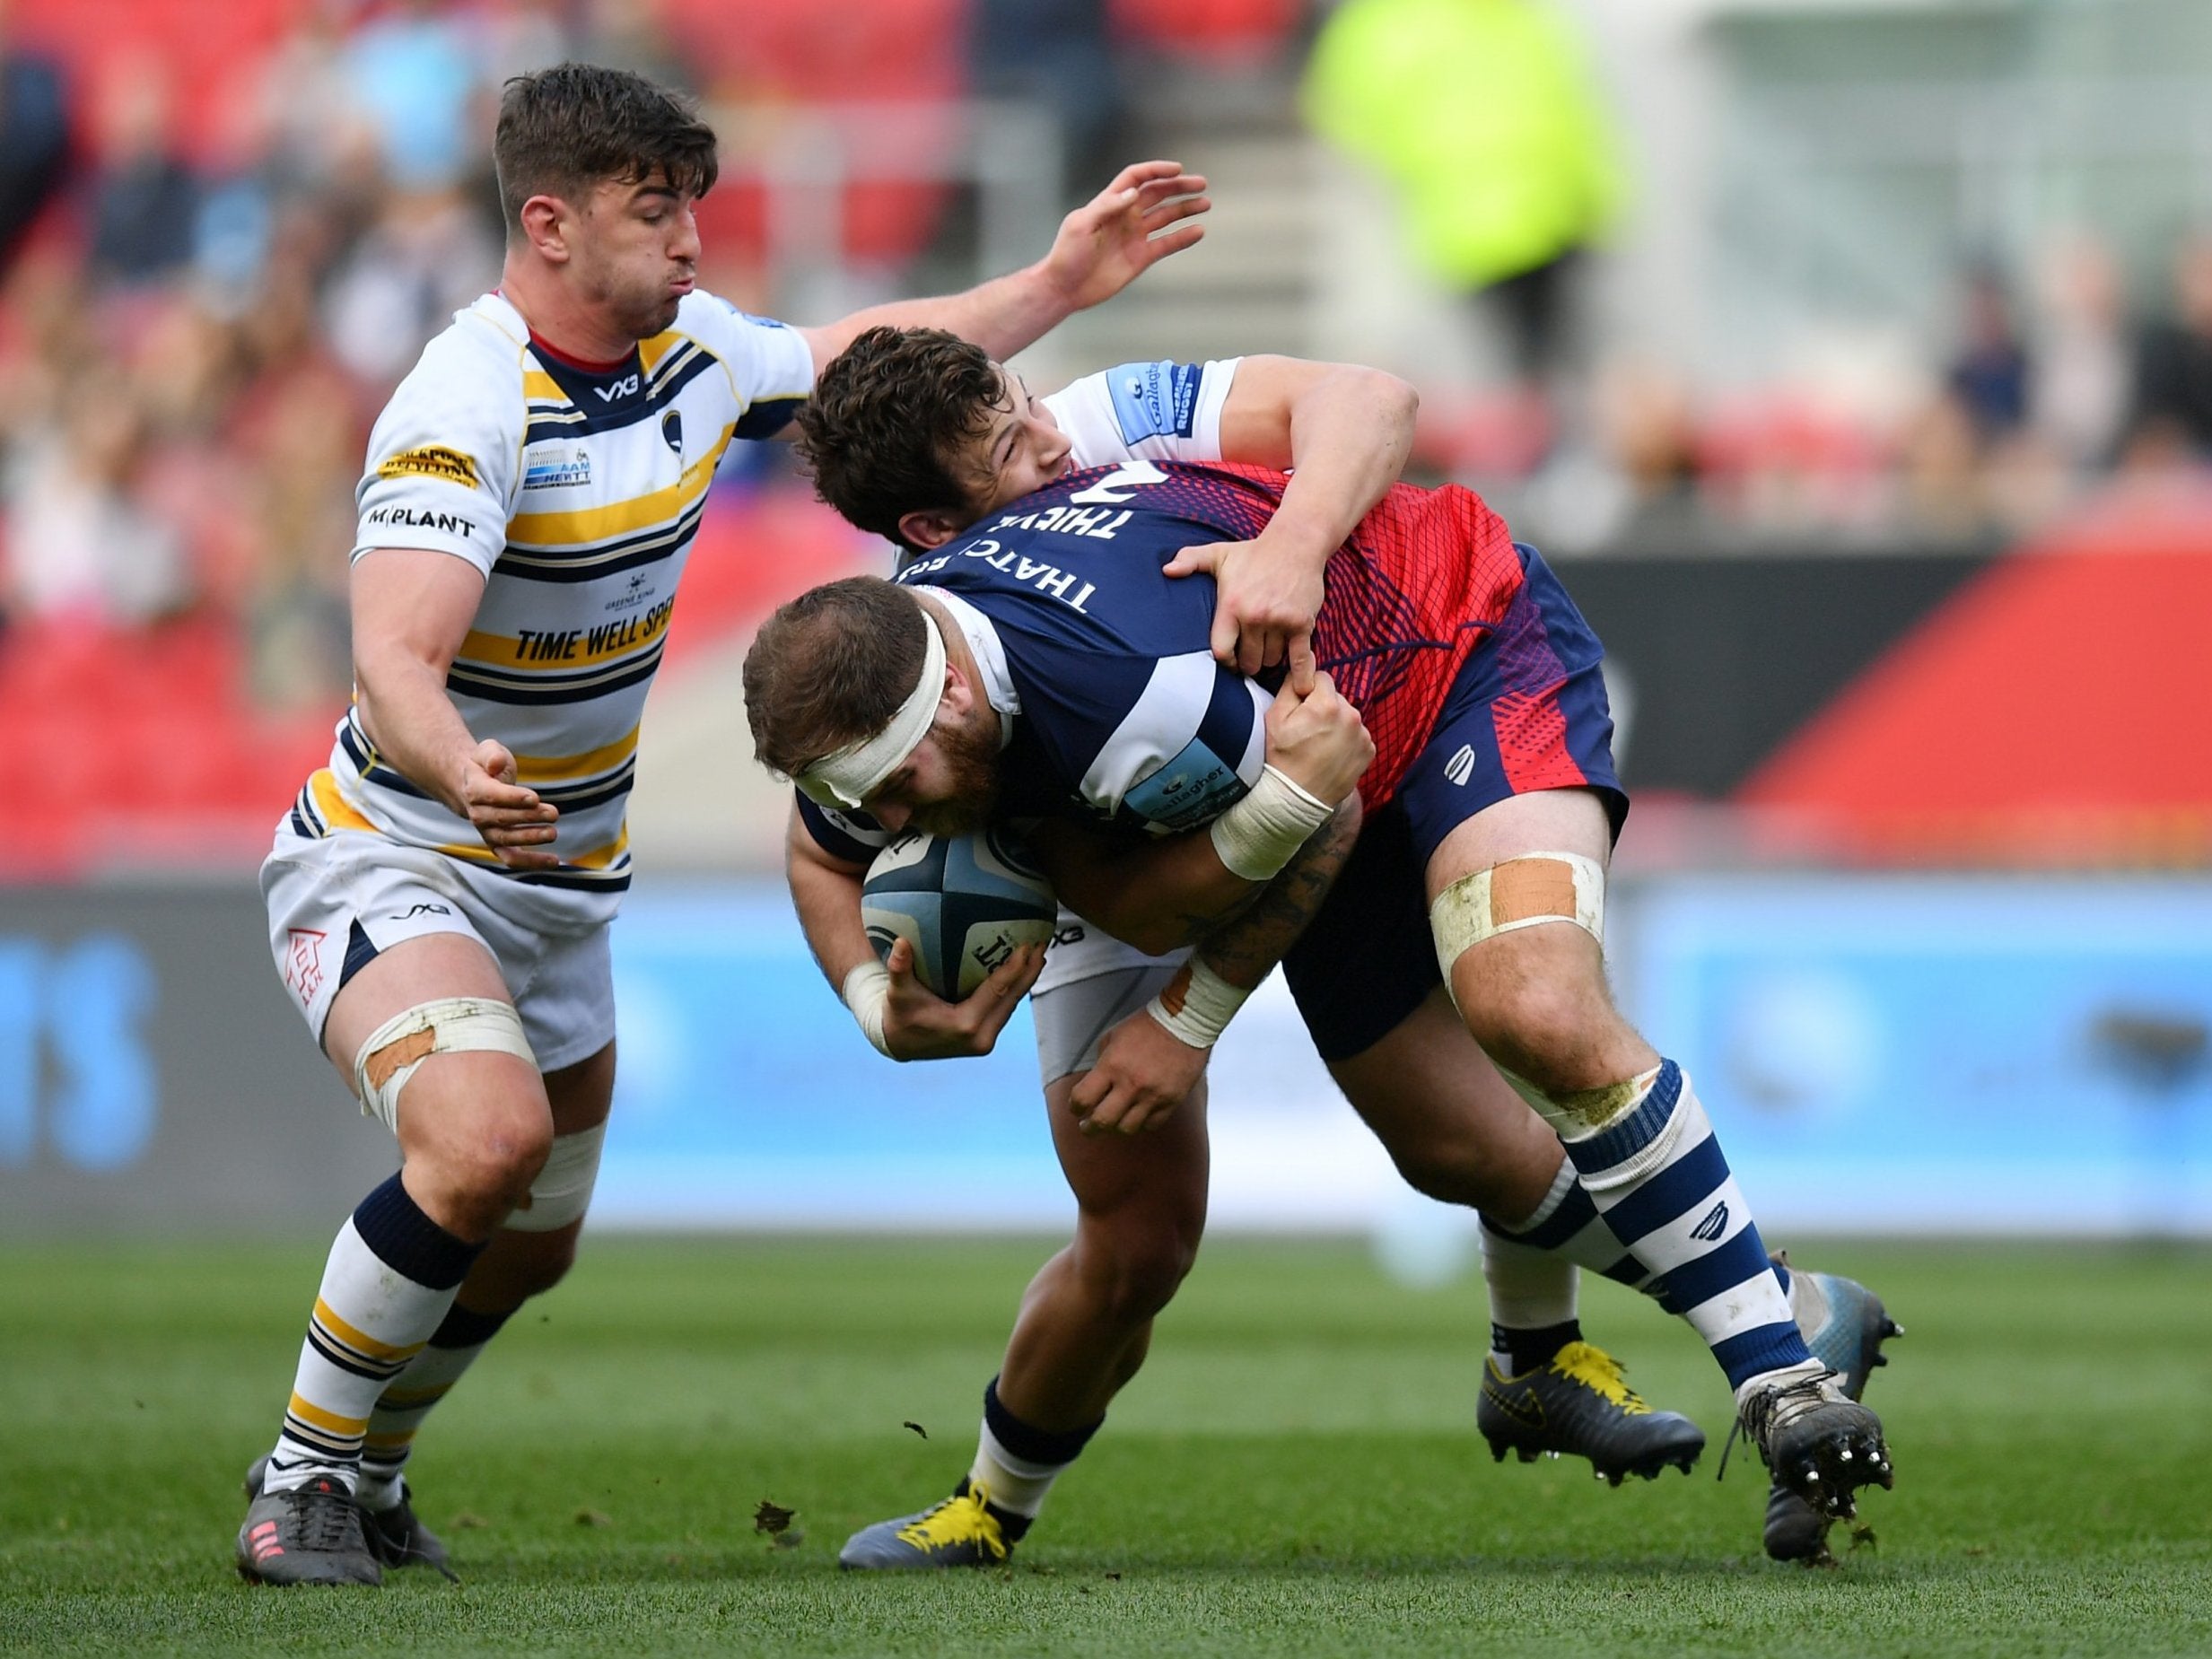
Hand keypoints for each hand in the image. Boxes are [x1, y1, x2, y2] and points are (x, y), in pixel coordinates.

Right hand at [458, 739, 559, 869]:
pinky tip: (554, 862)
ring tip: (553, 833)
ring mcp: (486, 831)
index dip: (511, 797)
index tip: (534, 797)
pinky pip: (511, 857)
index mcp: (474, 789)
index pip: (490, 795)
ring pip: (506, 839)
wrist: (471, 785)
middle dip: (528, 817)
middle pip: (502, 818)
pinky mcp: (498, 843)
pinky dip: (530, 862)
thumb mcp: (487, 750)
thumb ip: (492, 755)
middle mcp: (477, 814)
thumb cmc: (485, 766)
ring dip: (530, 838)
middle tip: (553, 813)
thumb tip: (496, 763)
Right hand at [880, 937, 1043, 1059]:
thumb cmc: (899, 1016)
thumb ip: (900, 969)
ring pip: (1013, 1004)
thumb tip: (901, 943)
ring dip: (1027, 979)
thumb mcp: (898, 994)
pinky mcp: (986, 1038)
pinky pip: (1006, 1009)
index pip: (997, 991)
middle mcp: (981, 1036)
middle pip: (1013, 998)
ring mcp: (986, 1039)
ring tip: (1038, 954)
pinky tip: (1023, 971)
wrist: (899, 1045)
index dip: (1014, 968)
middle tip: (1042, 943)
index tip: (1026, 945)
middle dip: (1029, 971)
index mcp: (964, 1025)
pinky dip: (1016, 989)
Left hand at [1036, 161, 1209, 313]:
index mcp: (1110, 203)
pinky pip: (1166, 244)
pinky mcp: (1140, 257)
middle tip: (1201, 183)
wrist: (1065, 288)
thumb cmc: (1067, 254)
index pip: (1136, 178)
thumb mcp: (1081, 225)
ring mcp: (1134, 236)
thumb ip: (1107, 206)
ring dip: (1185, 208)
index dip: (1156, 171)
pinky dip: (1183, 238)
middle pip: (1157, 194)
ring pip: (1166, 216)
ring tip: (1205, 203)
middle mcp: (1125, 216)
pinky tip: (1198, 231)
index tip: (1177, 169)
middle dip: (1179, 186)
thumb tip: (1133, 193)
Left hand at [1068, 1006, 1207, 1134]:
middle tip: (1087, 1127)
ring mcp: (1153, 1095)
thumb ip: (1101, 1064)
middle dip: (1089, 1128)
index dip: (1074, 1107)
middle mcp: (1131, 1084)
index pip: (1083, 1098)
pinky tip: (1136, 1116)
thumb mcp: (1112, 1037)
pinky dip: (1141, 1124)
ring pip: (1127, 1129)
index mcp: (1112, 1065)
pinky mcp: (1171, 1101)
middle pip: (1102, 1121)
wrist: (1184, 1023)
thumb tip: (1093, 1086)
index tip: (1076, 1108)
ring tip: (1112, 1123)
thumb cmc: (1146, 1026)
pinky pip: (1151, 1125)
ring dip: (1115, 1128)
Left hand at [1165, 533, 1323, 691]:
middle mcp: (1254, 615)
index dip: (1224, 661)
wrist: (1296, 543)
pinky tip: (1301, 688)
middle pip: (1247, 661)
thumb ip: (1189, 560)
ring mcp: (1279, 620)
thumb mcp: (1218, 553)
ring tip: (1268, 650)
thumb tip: (1166, 571)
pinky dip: (1300, 675)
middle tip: (1250, 658)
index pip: (1221, 650)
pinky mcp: (1302, 623)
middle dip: (1248, 663)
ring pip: (1271, 659)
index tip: (1229, 661)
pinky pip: (1299, 658)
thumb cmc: (1254, 552)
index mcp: (1231, 604)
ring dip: (1270, 659)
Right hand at [1260, 671, 1372, 805]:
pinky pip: (1357, 735)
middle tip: (1309, 730)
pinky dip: (1347, 741)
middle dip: (1324, 707)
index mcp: (1327, 704)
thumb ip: (1290, 687)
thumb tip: (1302, 670)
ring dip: (1337, 724)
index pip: (1322, 678)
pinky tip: (1332, 754)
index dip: (1309, 690)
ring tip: (1320, 745)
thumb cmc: (1282, 759)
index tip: (1301, 708)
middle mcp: (1351, 716)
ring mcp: (1363, 735)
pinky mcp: (1369, 751)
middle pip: (1336, 698)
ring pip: (1348, 716)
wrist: (1297, 799)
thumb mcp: (1275, 718)